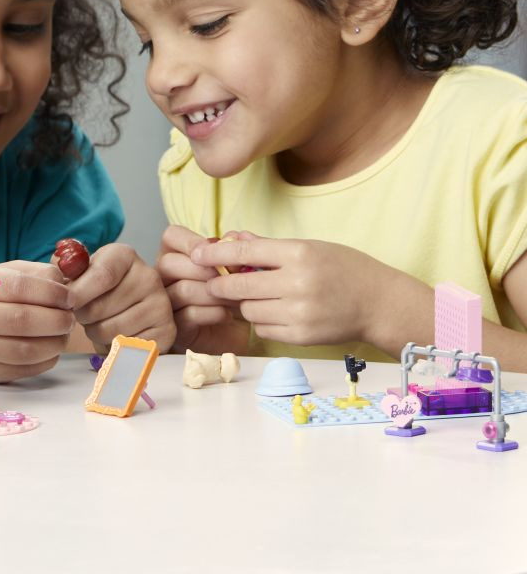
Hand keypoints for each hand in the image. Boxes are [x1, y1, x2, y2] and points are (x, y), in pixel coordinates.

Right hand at [0, 261, 74, 382]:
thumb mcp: (6, 272)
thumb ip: (37, 273)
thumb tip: (64, 285)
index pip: (18, 286)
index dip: (50, 293)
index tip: (69, 298)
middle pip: (20, 320)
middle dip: (56, 320)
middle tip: (70, 318)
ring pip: (23, 350)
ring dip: (54, 343)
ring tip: (64, 334)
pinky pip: (21, 371)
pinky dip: (44, 361)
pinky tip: (51, 350)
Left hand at [66, 242, 175, 352]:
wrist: (129, 304)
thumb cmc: (99, 287)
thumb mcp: (84, 270)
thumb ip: (67, 270)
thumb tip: (57, 276)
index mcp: (125, 256)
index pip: (101, 275)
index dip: (79, 292)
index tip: (66, 303)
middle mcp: (148, 277)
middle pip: (101, 307)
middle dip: (83, 316)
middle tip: (83, 313)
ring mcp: (161, 305)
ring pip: (110, 331)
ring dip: (95, 332)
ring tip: (99, 322)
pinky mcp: (166, 331)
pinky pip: (126, 348)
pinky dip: (114, 346)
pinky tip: (115, 335)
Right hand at [158, 225, 238, 350]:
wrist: (235, 330)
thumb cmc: (230, 292)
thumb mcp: (234, 267)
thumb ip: (235, 248)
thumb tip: (235, 236)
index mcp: (174, 254)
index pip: (171, 236)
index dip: (191, 241)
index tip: (213, 248)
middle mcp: (163, 277)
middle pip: (169, 263)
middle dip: (204, 269)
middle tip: (231, 277)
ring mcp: (166, 303)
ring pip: (182, 289)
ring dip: (215, 292)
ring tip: (235, 298)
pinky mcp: (176, 327)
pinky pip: (190, 314)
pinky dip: (214, 313)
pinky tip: (227, 315)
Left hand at [196, 230, 396, 346]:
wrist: (379, 303)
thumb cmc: (343, 268)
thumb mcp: (308, 247)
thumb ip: (266, 246)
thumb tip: (230, 238)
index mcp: (298, 254)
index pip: (244, 253)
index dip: (214, 254)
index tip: (196, 254)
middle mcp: (297, 283)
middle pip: (238, 286)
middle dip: (220, 284)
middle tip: (213, 282)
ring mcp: (299, 313)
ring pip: (248, 310)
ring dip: (244, 304)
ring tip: (256, 296)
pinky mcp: (301, 336)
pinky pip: (263, 328)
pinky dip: (261, 320)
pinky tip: (274, 311)